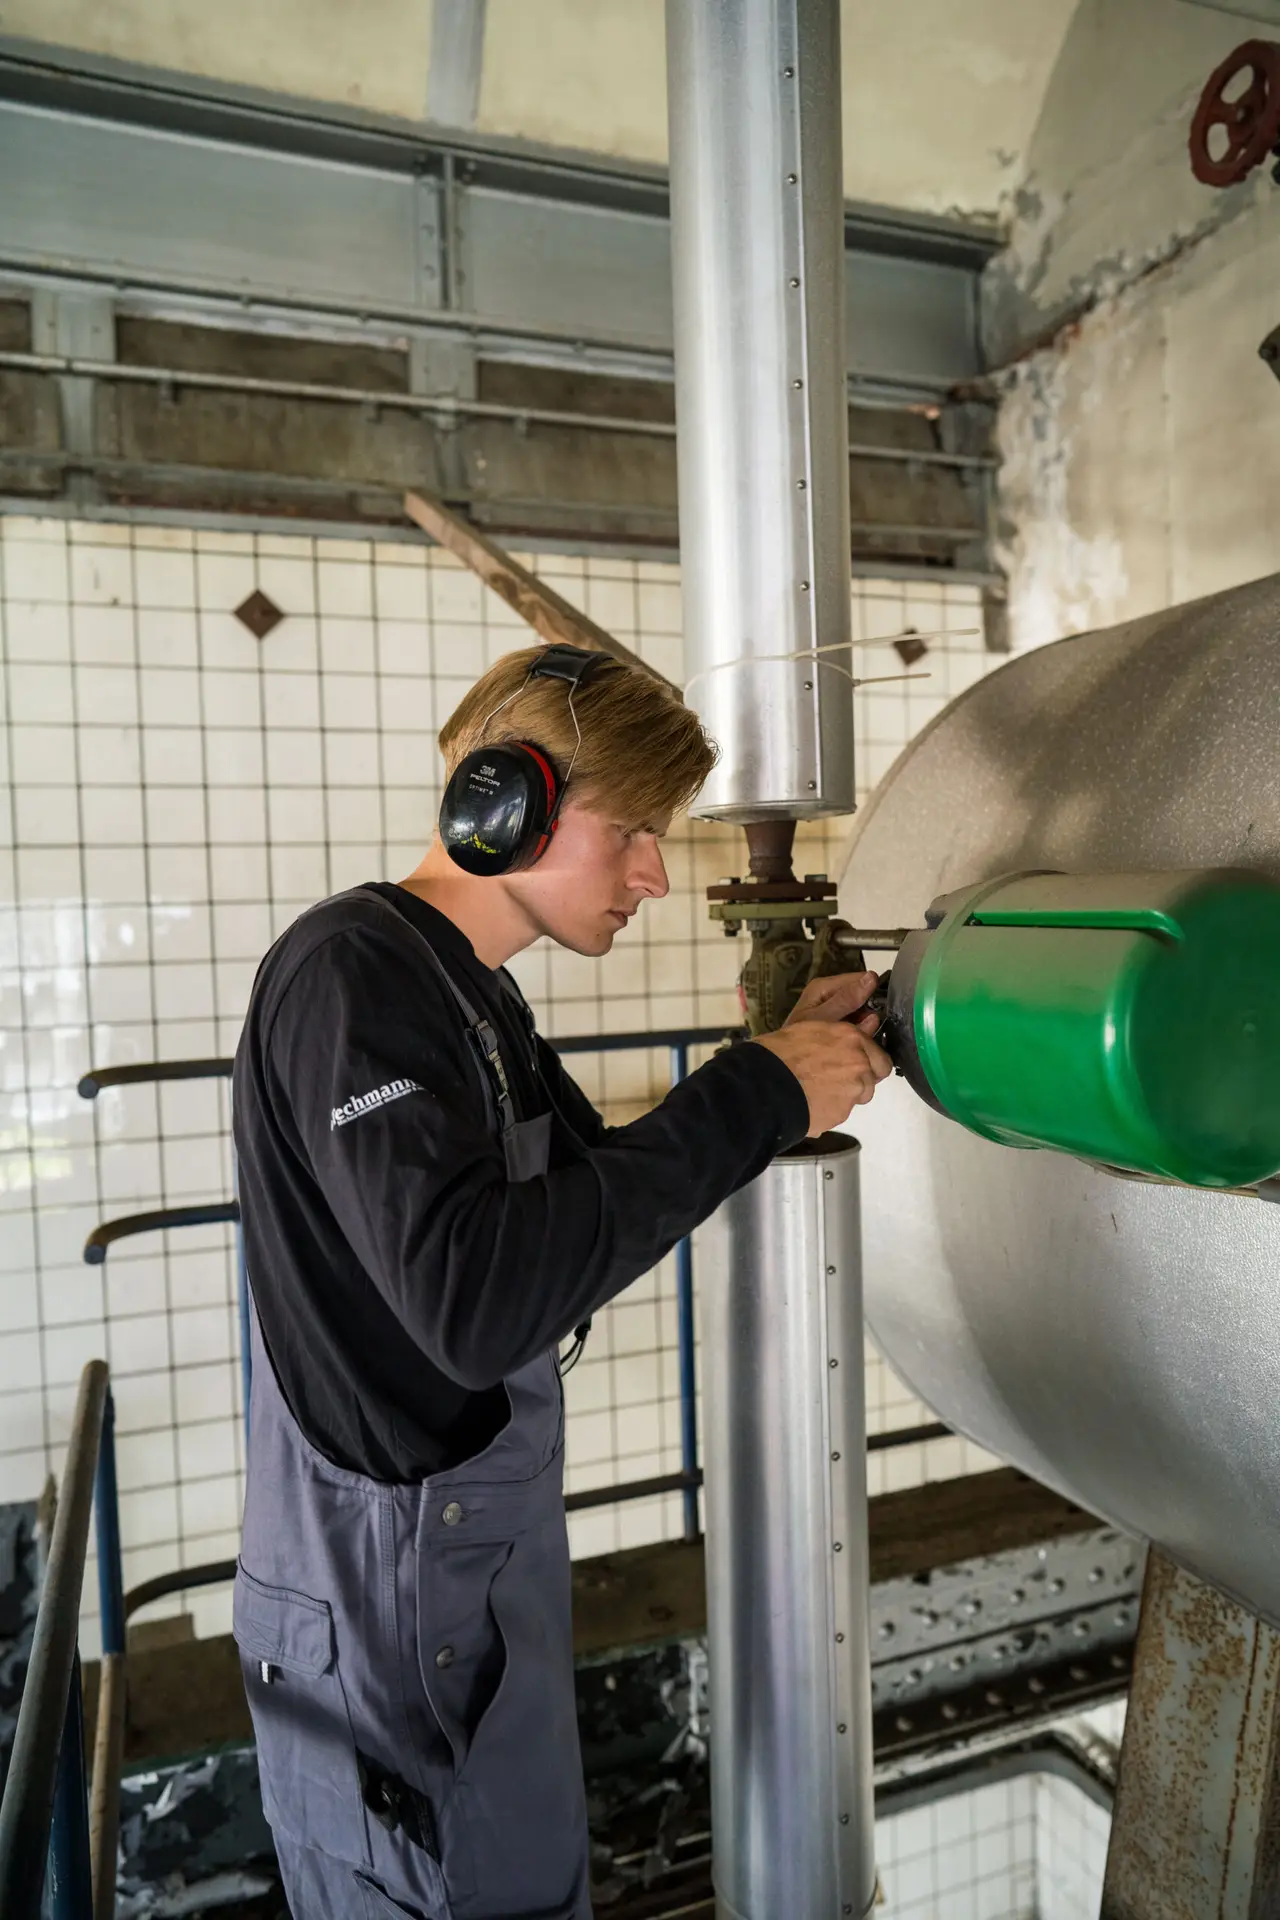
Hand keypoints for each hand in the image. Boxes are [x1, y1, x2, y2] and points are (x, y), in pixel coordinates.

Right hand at [752, 971, 891, 1135]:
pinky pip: (842, 1110)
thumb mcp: (810, 1020)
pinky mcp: (841, 1113)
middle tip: (832, 1075)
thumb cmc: (779, 1053)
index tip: (851, 1060)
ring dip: (845, 1093)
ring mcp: (852, 1091)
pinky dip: (831, 1108)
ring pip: (858, 1095)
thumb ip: (843, 1018)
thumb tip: (869, 1005)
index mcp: (851, 1038)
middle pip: (873, 1077)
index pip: (879, 1053)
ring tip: (818, 1087)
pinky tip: (812, 1100)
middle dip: (860, 1077)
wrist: (762, 1086)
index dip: (865, 1057)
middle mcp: (858, 1064)